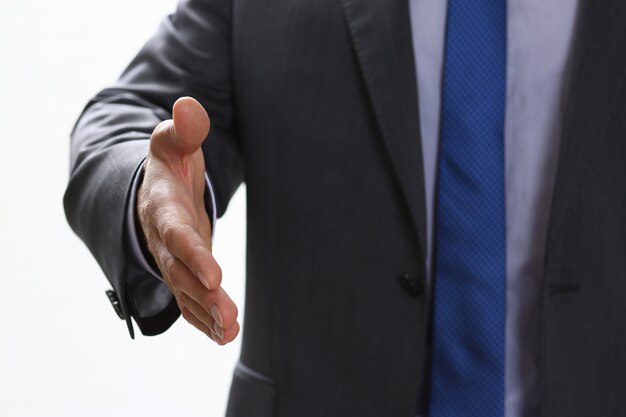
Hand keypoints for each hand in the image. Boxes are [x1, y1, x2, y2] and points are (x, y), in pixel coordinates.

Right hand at [137, 97, 238, 344]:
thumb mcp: (173, 142)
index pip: (175, 234)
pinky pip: (190, 300)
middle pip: (180, 272)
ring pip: (186, 293)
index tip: (214, 275)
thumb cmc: (169, 165)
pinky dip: (205, 319)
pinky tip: (226, 334)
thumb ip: (183, 128)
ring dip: (207, 314)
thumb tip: (189, 108)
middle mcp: (163, 241)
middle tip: (228, 317)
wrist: (153, 192)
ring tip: (231, 332)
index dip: (192, 254)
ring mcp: (172, 261)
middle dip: (202, 296)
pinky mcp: (182, 272)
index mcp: (161, 209)